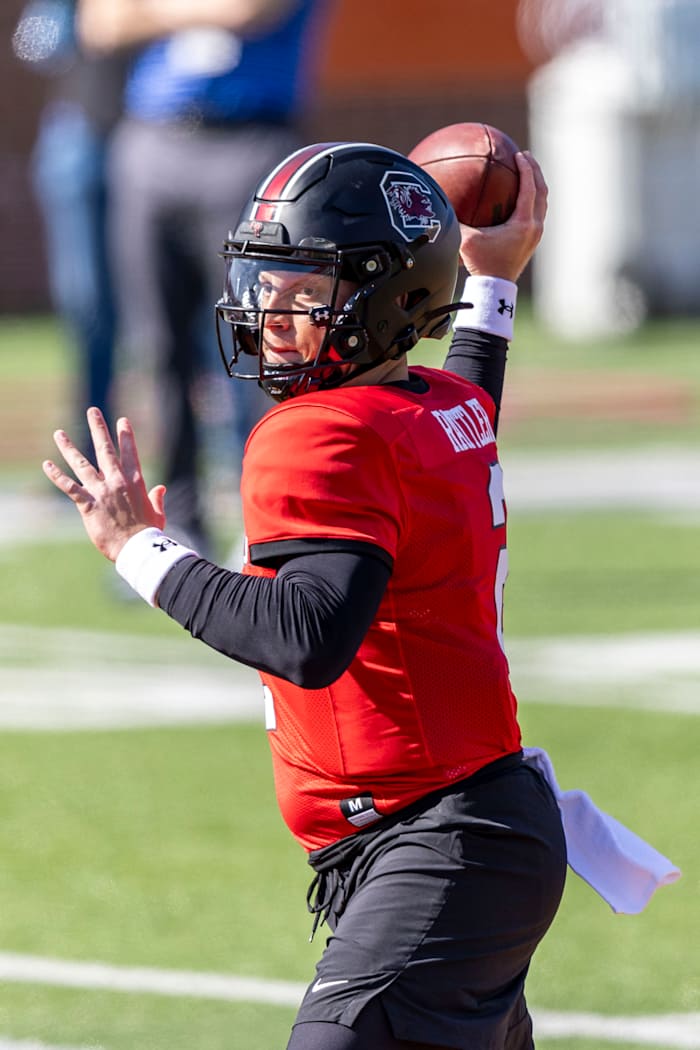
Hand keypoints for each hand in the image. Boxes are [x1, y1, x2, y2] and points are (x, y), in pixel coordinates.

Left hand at [42, 407, 166, 561]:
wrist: (137, 548)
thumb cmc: (149, 534)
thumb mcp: (157, 514)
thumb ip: (157, 499)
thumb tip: (161, 488)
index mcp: (135, 482)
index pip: (130, 453)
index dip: (126, 436)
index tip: (122, 421)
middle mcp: (117, 482)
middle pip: (105, 450)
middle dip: (98, 429)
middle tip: (93, 411)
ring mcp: (102, 492)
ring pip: (82, 464)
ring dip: (69, 448)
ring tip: (59, 433)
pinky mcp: (88, 505)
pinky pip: (70, 487)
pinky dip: (57, 476)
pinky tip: (47, 465)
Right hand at [458, 151, 547, 281]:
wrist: (495, 289)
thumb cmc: (481, 264)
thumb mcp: (466, 240)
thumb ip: (455, 220)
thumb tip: (440, 200)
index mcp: (524, 222)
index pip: (530, 188)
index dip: (526, 168)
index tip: (519, 154)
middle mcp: (535, 227)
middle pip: (542, 192)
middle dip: (535, 172)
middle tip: (526, 157)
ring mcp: (536, 236)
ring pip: (542, 204)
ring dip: (536, 186)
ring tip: (527, 174)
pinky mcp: (531, 243)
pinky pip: (536, 215)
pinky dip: (530, 202)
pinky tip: (517, 200)